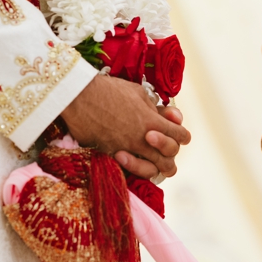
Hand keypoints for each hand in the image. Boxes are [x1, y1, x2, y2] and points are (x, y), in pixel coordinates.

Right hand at [61, 75, 190, 178]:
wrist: (78, 96)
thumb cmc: (109, 90)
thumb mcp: (139, 93)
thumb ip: (155, 108)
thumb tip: (166, 117)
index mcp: (153, 121)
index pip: (180, 136)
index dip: (182, 136)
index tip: (179, 135)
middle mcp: (143, 138)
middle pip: (170, 156)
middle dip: (171, 153)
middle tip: (164, 150)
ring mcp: (127, 149)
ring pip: (153, 170)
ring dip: (157, 167)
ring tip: (155, 164)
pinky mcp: (111, 155)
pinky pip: (130, 171)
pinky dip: (135, 169)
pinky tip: (133, 162)